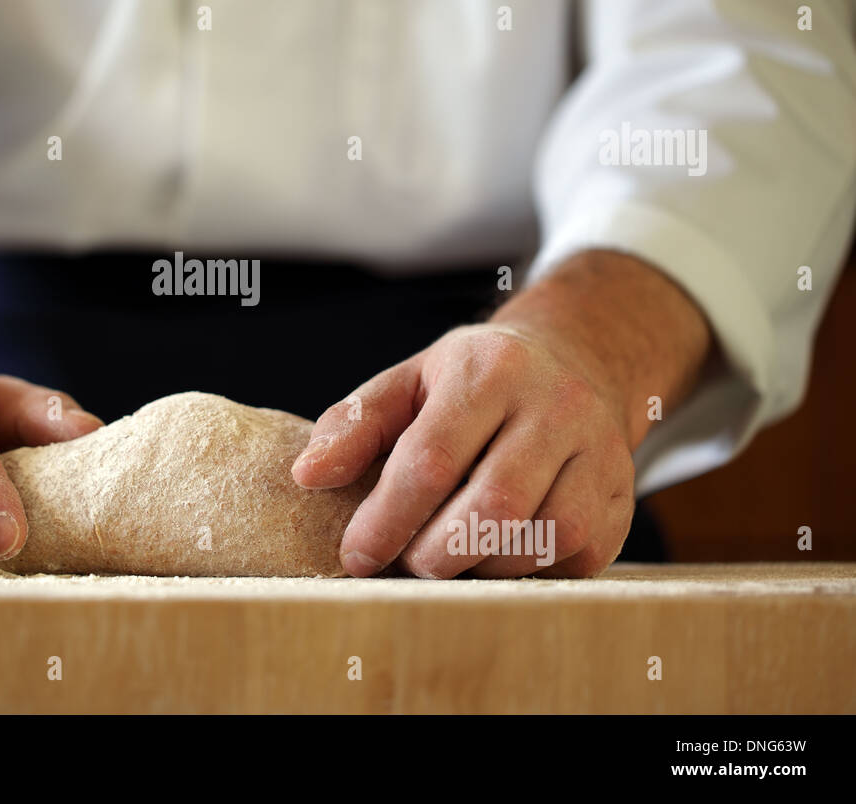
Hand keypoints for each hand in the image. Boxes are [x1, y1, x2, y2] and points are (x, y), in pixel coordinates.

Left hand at [292, 250, 710, 578]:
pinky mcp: (623, 493)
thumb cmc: (474, 381)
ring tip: (450, 555)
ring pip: (542, 538)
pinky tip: (498, 555)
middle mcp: (554, 406)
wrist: (575, 360)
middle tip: (407, 562)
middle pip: (493, 508)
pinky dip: (529, 571)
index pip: (431, 459)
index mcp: (489, 371)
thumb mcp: (409, 381)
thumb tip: (308, 475)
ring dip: (482, 568)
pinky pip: (578, 557)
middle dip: (435, 554)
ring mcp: (600, 450)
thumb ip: (355, 424)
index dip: (387, 519)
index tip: (356, 556)